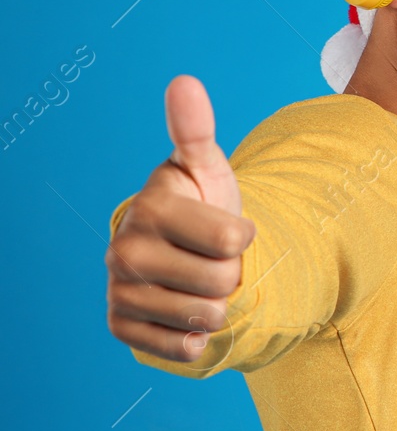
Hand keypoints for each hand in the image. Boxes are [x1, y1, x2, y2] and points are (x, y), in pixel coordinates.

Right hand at [104, 75, 255, 361]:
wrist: (180, 256)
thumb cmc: (200, 207)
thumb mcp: (206, 168)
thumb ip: (196, 130)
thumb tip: (184, 81)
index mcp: (150, 207)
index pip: (232, 238)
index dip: (243, 235)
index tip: (227, 229)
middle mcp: (124, 250)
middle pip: (222, 281)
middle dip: (233, 273)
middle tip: (213, 260)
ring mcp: (120, 292)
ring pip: (208, 317)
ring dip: (218, 305)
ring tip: (200, 284)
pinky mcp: (123, 329)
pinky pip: (184, 348)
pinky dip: (197, 337)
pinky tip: (185, 314)